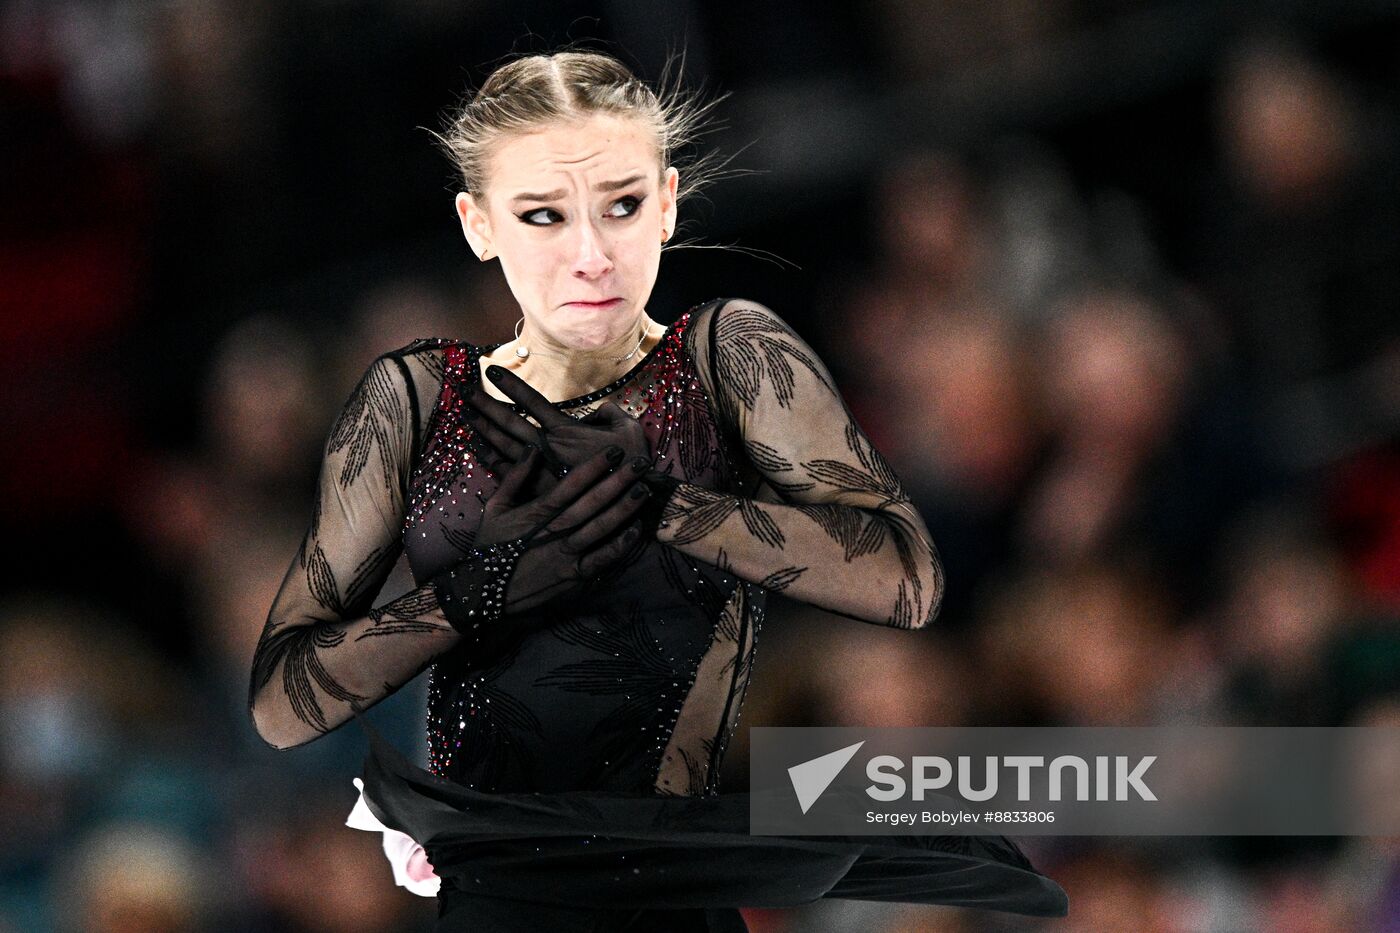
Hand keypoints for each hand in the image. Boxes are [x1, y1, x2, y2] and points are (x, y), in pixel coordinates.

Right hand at [440, 444, 653, 618]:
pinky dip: (619, 545)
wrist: (481, 592)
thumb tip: (533, 448)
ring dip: (624, 508)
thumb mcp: (495, 507)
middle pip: (592, 502)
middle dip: (619, 481)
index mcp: (537, 512)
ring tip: (644, 490)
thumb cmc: (489, 546)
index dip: (595, 466)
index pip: (571, 484)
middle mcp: (555, 531)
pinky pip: (601, 559)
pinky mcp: (573, 577)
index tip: (614, 451)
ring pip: (601, 528)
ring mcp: (566, 555)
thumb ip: (515, 477)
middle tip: (641, 463)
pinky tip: (635, 530)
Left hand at [458, 365, 650, 480]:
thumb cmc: (632, 464)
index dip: (511, 385)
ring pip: (503, 447)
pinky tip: (478, 451)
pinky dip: (491, 461)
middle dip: (485, 405)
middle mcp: (547, 448)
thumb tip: (595, 411)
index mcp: (566, 431)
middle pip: (508, 423)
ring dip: (483, 430)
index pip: (532, 402)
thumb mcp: (629, 428)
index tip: (491, 372)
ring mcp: (540, 471)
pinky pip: (508, 475)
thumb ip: (608, 412)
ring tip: (465, 416)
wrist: (631, 501)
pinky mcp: (539, 491)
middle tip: (462, 391)